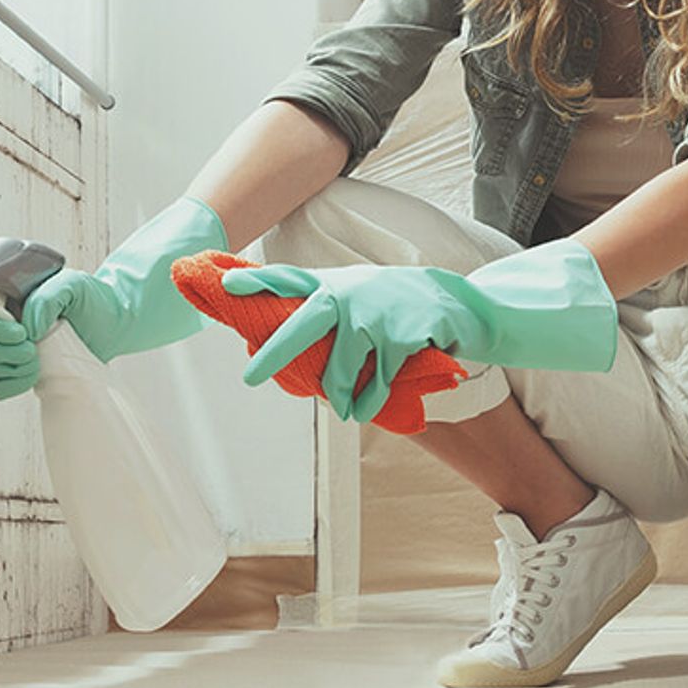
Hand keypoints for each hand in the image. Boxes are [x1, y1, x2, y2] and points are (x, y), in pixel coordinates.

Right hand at [0, 196, 228, 398]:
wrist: (111, 324)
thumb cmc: (90, 298)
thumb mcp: (74, 285)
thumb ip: (48, 297)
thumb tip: (26, 325)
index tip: (15, 329)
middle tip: (29, 345)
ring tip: (34, 359)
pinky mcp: (6, 370)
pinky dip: (8, 383)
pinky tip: (33, 375)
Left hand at [220, 262, 486, 421]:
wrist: (461, 304)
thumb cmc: (401, 303)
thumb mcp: (363, 292)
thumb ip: (327, 309)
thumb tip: (280, 345)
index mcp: (338, 284)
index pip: (292, 278)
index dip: (259, 280)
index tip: (226, 284)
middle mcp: (352, 295)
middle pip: (304, 323)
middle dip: (274, 352)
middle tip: (250, 377)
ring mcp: (376, 315)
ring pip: (340, 366)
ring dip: (336, 395)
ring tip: (342, 409)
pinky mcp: (400, 338)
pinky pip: (375, 382)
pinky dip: (369, 400)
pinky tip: (365, 408)